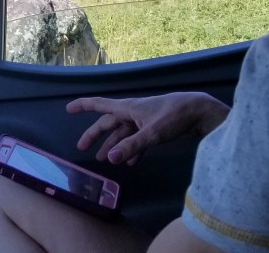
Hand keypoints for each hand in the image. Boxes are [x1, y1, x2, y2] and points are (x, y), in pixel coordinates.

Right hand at [66, 92, 229, 165]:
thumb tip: (111, 159)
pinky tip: (130, 162)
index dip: (83, 106)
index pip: (100, 105)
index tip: (68, 108)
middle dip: (95, 135)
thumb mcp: (152, 133)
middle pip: (108, 123)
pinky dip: (132, 150)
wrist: (200, 112)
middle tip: (82, 148)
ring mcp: (144, 120)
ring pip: (123, 133)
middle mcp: (133, 112)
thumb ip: (131, 147)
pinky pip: (137, 140)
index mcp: (128, 108)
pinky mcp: (154, 129)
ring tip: (104, 159)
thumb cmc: (174, 116)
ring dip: (113, 145)